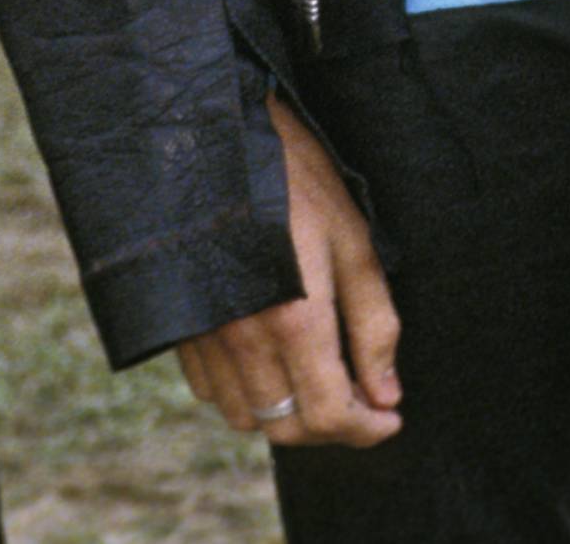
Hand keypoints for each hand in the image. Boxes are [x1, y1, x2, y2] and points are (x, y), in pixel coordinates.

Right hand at [175, 97, 403, 447]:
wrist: (217, 137)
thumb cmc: (298, 181)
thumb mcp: (354, 241)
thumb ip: (375, 324)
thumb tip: (388, 396)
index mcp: (294, 319)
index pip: (329, 415)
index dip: (366, 431)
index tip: (390, 418)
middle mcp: (244, 339)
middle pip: (287, 428)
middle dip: (330, 427)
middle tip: (360, 397)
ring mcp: (204, 336)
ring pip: (246, 417)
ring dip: (286, 413)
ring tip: (316, 377)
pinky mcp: (179, 326)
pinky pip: (210, 390)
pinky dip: (244, 391)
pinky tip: (269, 357)